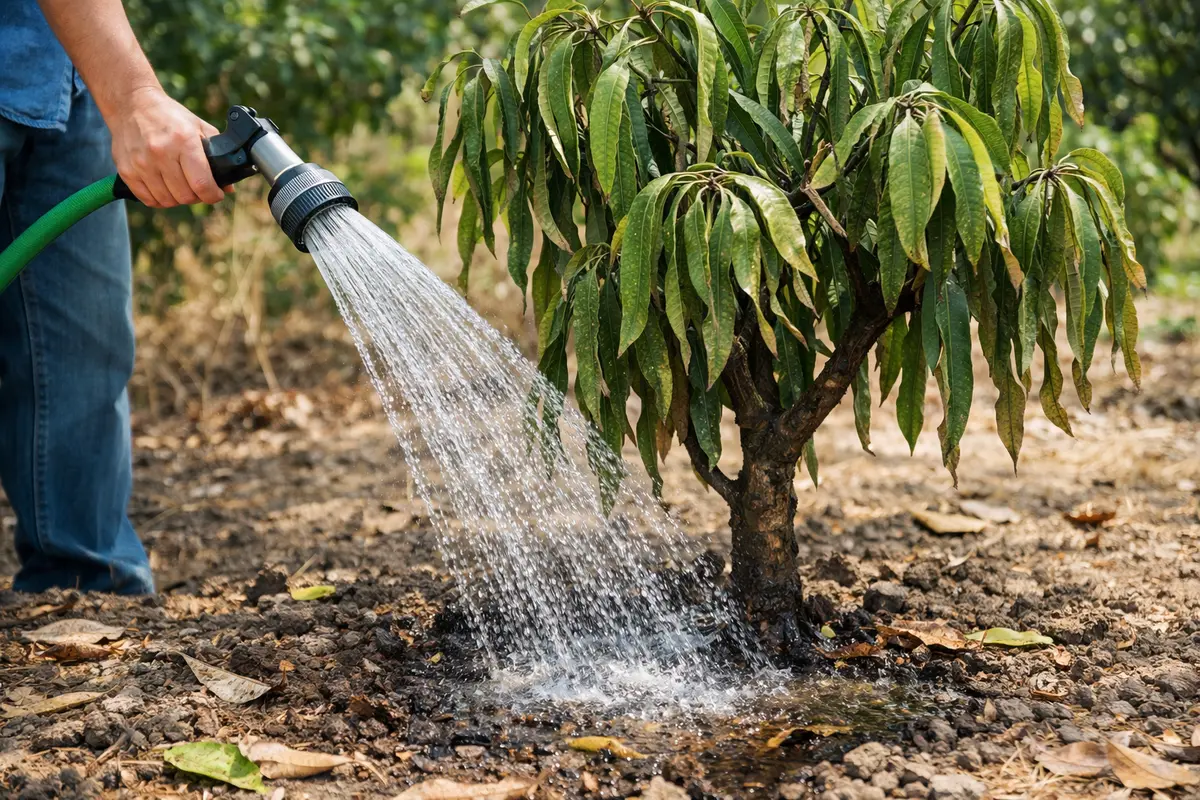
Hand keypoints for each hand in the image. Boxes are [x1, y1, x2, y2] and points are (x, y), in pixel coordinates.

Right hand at [109, 87, 229, 207]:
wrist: (132, 104)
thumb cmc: (170, 117)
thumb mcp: (198, 127)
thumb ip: (218, 154)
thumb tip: (228, 186)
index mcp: (184, 141)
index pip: (202, 184)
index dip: (213, 195)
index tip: (216, 194)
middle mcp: (161, 153)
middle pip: (185, 196)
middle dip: (197, 197)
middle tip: (198, 188)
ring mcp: (141, 163)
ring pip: (167, 201)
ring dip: (178, 199)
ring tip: (181, 187)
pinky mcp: (126, 170)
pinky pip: (148, 199)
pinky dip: (160, 199)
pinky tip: (164, 188)